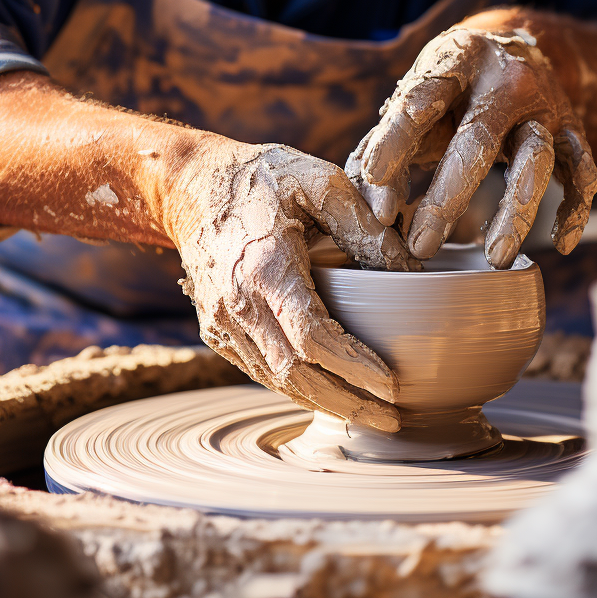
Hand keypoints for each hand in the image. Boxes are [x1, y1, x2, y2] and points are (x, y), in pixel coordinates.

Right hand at [169, 135, 411, 431]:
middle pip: (296, 373)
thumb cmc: (259, 178)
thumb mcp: (318, 181)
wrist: (188, 185)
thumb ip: (364, 224)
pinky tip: (330, 393)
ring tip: (373, 414)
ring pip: (277, 380)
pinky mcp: (216, 329)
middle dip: (349, 403)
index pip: (313, 336)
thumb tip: (408, 271)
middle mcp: (237, 302)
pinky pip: (260, 371)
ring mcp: (222, 321)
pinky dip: (298, 388)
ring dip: (325, 403)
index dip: (355, 367)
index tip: (395, 384)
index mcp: (265, 266)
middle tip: (395, 419)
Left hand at [346, 25, 596, 267]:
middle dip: (448, 195)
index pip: (423, 98)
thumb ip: (388, 147)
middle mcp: (505, 80)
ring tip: (494, 257)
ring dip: (516, 211)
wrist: (516, 47)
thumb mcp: (416, 99)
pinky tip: (560, 243)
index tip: (374, 177)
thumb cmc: (451, 87)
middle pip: (478, 139)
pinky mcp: (573, 130)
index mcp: (456, 59)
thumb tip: (378, 212)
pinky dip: (574, 208)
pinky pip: (582, 172)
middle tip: (422, 243)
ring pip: (536, 158)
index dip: (396, 137)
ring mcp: (545, 106)